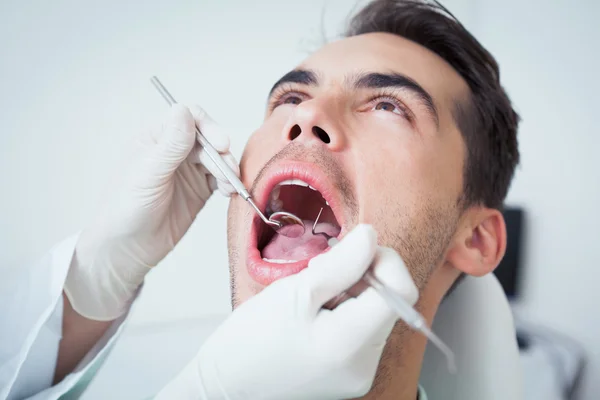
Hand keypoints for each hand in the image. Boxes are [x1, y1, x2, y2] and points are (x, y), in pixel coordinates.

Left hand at [64, 104, 238, 319]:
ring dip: (228, 168)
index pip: (188, 117)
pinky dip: (229, 183)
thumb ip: (170, 145)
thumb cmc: (125, 209)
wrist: (127, 248)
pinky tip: (228, 192)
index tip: (221, 143)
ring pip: (217, 157)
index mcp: (154, 137)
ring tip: (230, 186)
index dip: (208, 126)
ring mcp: (187, 169)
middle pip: (208, 137)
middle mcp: (173, 149)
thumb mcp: (148, 174)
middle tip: (228, 172)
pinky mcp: (199, 189)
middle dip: (221, 153)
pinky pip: (221, 178)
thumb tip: (185, 112)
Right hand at [156, 224, 417, 399]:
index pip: (401, 291)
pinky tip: (315, 312)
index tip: (355, 249)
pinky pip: (362, 331)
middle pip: (389, 302)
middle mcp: (364, 366)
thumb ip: (342, 262)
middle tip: (322, 269)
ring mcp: (359, 374)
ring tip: (313, 294)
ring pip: (375, 314)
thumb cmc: (251, 339)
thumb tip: (372, 236)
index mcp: (350, 345)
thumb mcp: (296, 291)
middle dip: (363, 275)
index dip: (384, 260)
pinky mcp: (350, 375)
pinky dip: (345, 311)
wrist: (227, 385)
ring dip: (352, 292)